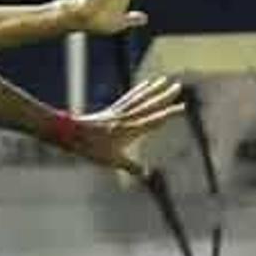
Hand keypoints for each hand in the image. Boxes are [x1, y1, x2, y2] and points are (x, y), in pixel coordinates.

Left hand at [61, 76, 185, 178]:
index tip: (183, 107)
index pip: (155, 119)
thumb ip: (131, 167)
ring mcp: (120, 112)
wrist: (72, 134)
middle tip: (177, 86)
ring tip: (163, 80)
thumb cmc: (92, 148)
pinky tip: (145, 84)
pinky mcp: (113, 110)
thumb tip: (146, 175)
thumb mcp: (113, 160)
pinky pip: (129, 97)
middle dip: (164, 96)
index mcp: (131, 129)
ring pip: (140, 98)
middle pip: (149, 105)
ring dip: (153, 89)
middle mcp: (127, 118)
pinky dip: (139, 90)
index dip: (170, 113)